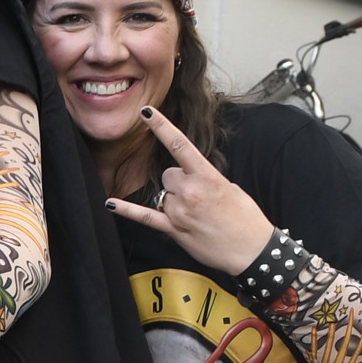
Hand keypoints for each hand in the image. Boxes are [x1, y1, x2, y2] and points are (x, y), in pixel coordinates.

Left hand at [103, 106, 274, 275]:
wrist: (251, 250)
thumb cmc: (244, 217)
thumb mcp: (229, 187)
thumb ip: (204, 178)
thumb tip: (187, 178)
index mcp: (207, 176)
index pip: (179, 144)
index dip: (161, 126)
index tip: (146, 112)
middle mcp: (190, 191)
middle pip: (168, 174)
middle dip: (179, 181)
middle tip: (200, 196)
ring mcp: (179, 211)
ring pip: (163, 193)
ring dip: (174, 199)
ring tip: (196, 213)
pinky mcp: (174, 229)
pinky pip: (145, 216)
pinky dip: (127, 210)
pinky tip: (110, 203)